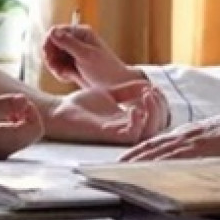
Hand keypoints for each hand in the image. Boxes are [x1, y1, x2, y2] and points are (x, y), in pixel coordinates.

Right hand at [0, 94, 42, 160]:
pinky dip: (8, 126)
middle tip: (8, 103)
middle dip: (26, 115)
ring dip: (17, 120)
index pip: (36, 130)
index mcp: (1, 143)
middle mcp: (2, 153)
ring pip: (21, 136)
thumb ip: (1, 105)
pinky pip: (9, 139)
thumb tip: (25, 100)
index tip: (15, 101)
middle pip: (31, 134)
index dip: (32, 111)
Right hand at [42, 24, 141, 88]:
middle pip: (51, 45)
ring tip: (66, 76)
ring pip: (53, 57)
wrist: (115, 86)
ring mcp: (73, 53)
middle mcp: (76, 41)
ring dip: (56, 67)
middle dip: (52, 58)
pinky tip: (69, 78)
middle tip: (59, 70)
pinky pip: (58, 67)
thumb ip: (69, 43)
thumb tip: (53, 31)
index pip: (55, 31)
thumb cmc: (105, 69)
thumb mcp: (86, 55)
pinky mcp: (73, 65)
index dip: (49, 43)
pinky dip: (60, 73)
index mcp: (81, 33)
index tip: (49, 56)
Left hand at [43, 81, 168, 144]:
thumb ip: (127, 90)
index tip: (155, 88)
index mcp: (127, 121)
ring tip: (148, 97)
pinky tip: (133, 109)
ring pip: (148, 133)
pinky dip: (137, 122)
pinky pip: (130, 135)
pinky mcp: (107, 135)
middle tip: (154, 92)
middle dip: (160, 109)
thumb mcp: (108, 93)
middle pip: (156, 128)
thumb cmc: (81, 105)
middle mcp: (125, 129)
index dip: (160, 105)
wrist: (59, 111)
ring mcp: (118, 134)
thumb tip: (146, 83)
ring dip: (153, 115)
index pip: (155, 119)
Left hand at [120, 104, 219, 161]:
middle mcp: (188, 134)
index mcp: (191, 133)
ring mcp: (194, 140)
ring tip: (121, 170)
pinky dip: (161, 163)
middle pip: (153, 145)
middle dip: (131, 157)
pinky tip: (149, 171)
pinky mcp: (203, 147)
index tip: (123, 160)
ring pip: (160, 151)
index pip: (159, 142)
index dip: (139, 151)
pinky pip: (177, 157)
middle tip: (111, 168)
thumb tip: (197, 165)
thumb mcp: (218, 142)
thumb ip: (205, 151)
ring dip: (139, 161)